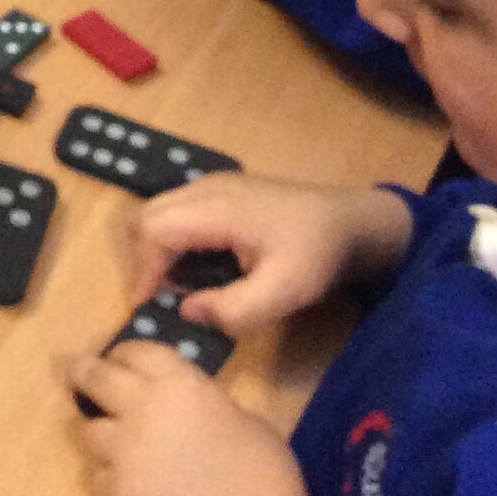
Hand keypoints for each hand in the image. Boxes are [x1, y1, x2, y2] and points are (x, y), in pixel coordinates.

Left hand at [74, 344, 320, 495]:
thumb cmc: (266, 476)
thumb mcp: (243, 418)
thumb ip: (202, 402)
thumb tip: (183, 407)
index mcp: (179, 382)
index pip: (133, 350)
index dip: (123, 354)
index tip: (118, 360)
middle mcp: (141, 407)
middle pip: (93, 376)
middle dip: (83, 373)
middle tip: (79, 376)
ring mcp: (123, 451)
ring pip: (86, 431)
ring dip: (98, 435)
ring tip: (112, 446)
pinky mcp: (116, 492)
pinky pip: (97, 478)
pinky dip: (109, 481)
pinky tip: (130, 490)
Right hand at [133, 174, 415, 332]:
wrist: (352, 222)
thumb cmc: (318, 255)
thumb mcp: (285, 292)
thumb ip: (234, 308)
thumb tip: (186, 310)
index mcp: (218, 209)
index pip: (154, 230)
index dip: (144, 269)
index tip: (148, 305)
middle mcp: (207, 188)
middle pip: (147, 215)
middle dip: (145, 258)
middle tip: (159, 295)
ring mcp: (212, 185)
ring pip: (159, 210)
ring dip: (158, 248)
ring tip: (178, 284)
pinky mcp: (219, 190)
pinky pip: (177, 210)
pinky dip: (173, 238)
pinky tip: (197, 265)